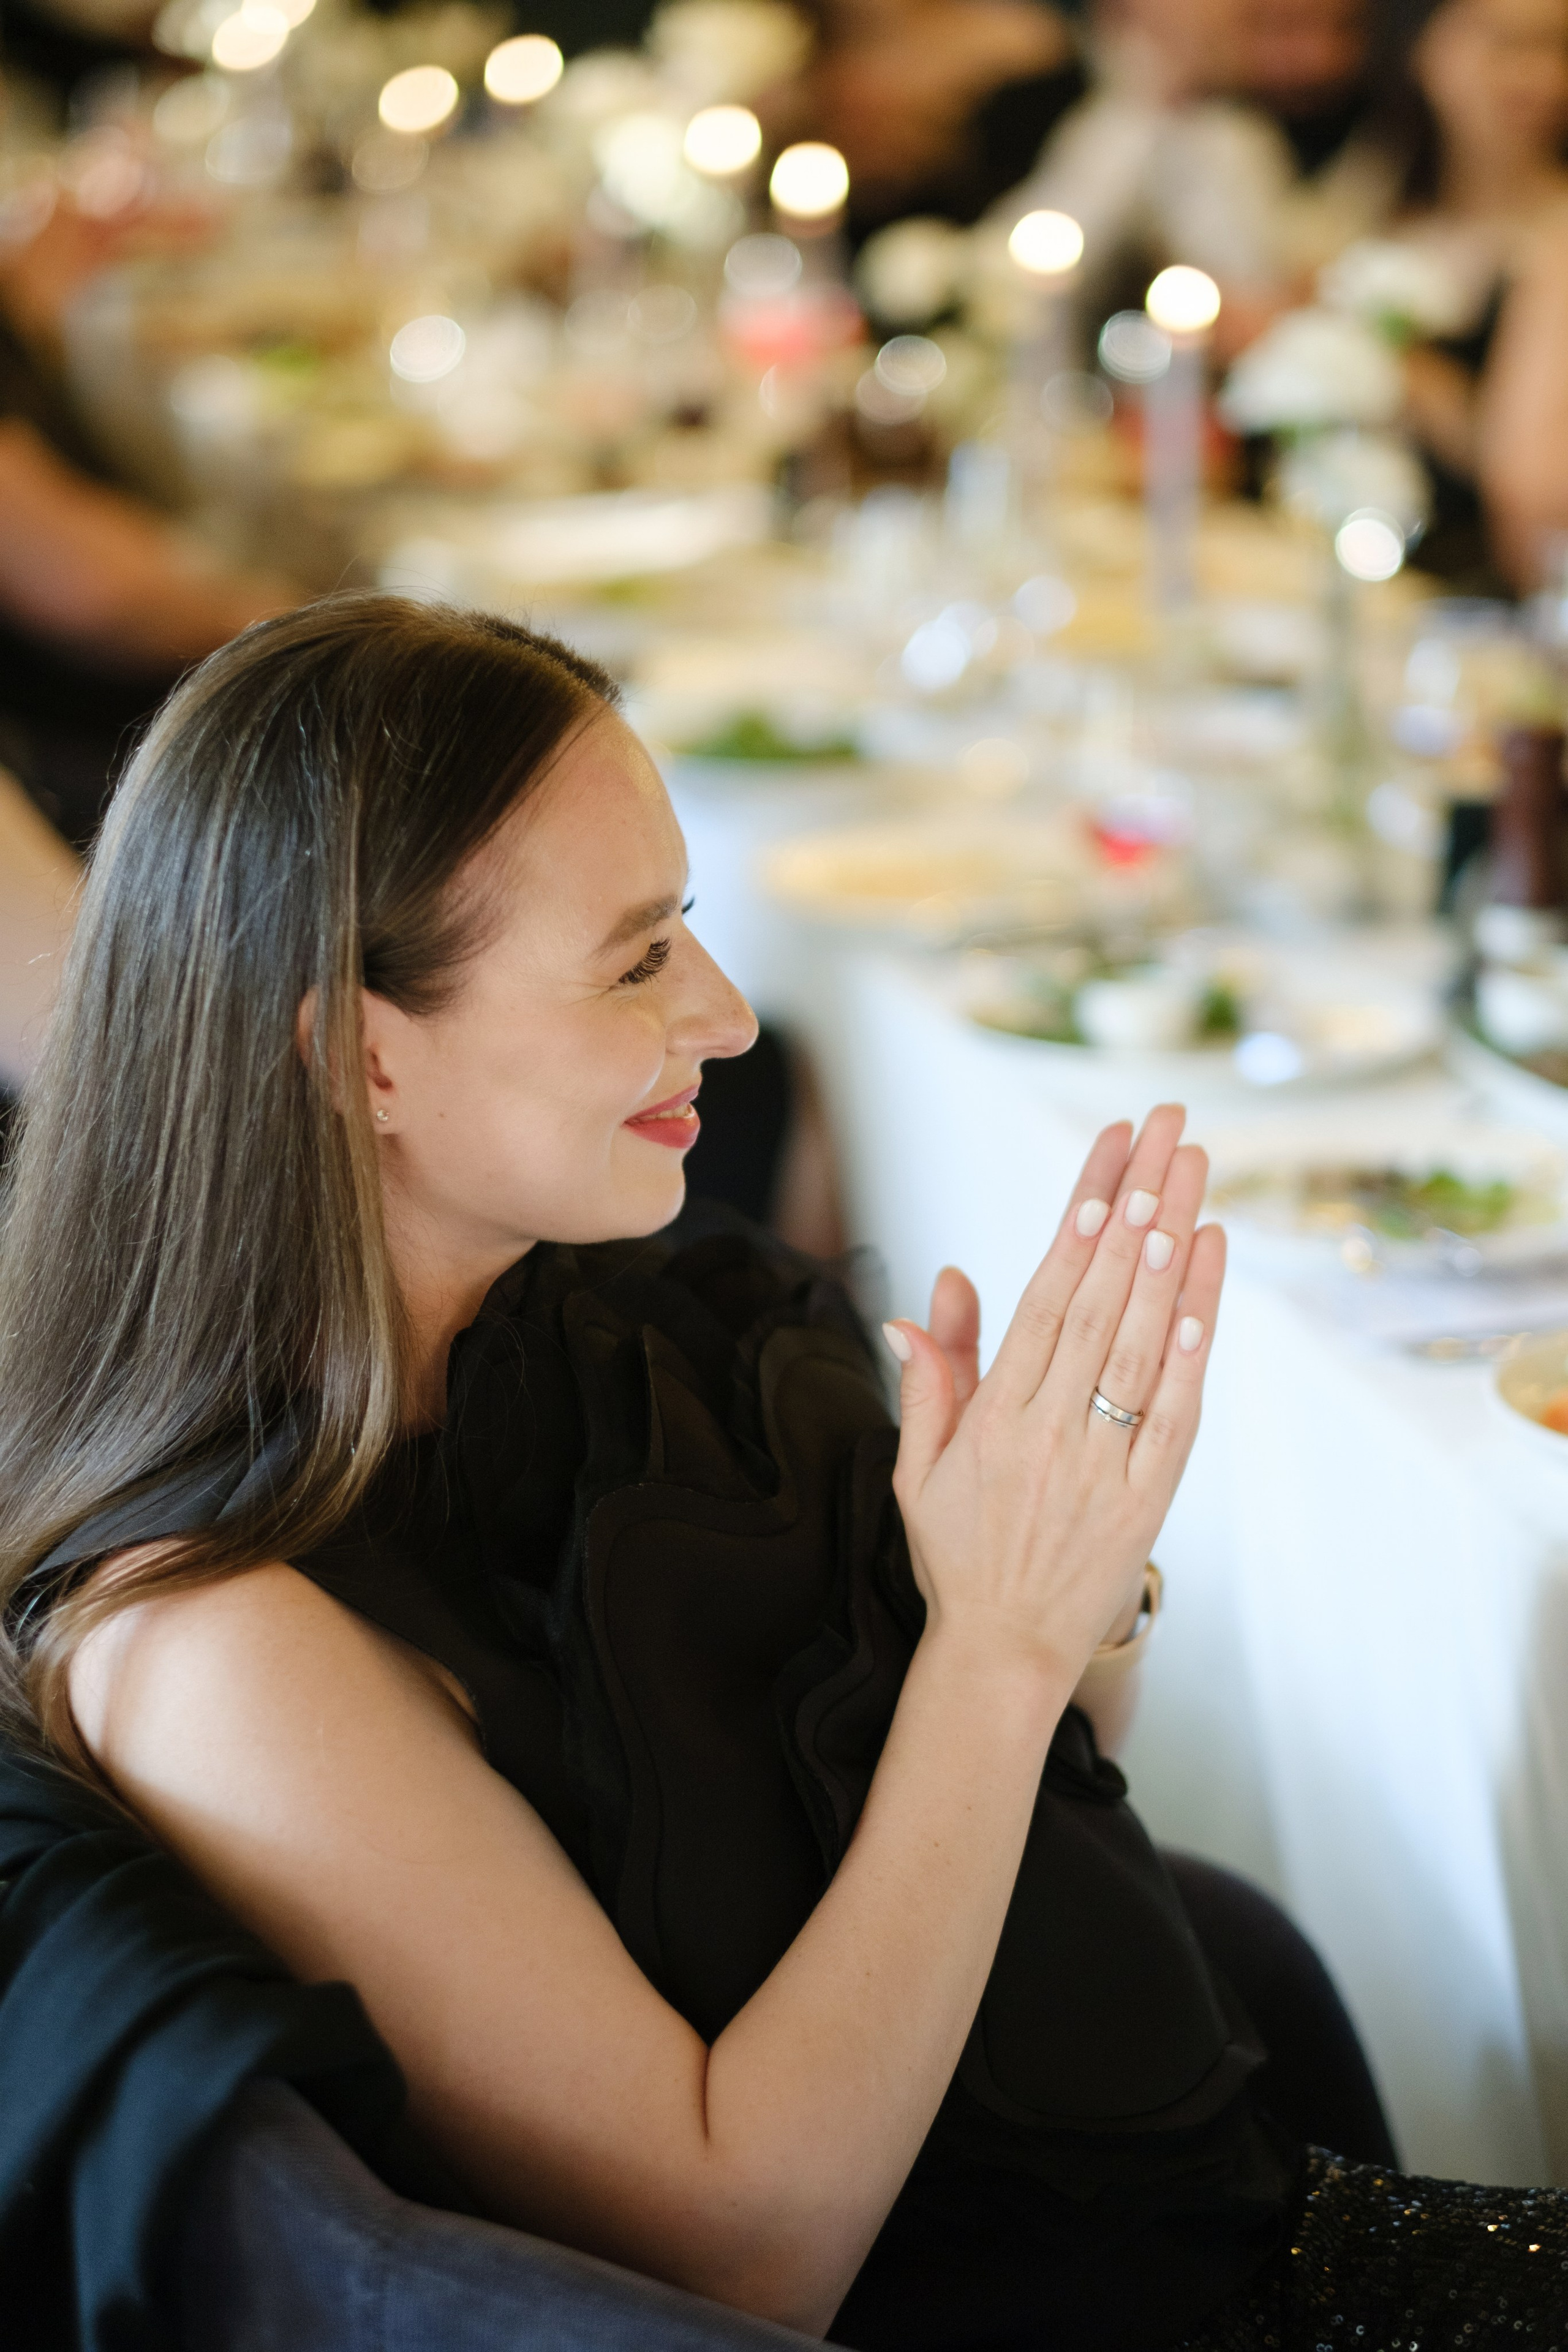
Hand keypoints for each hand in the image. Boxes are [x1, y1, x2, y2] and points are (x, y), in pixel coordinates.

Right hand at [884, 1105, 1222, 1689]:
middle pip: (1101, 1297)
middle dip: (1137, 1205)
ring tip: (1193, 1178)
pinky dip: (1195, 1339)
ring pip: (1142, 1340)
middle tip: (1167, 1132)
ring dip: (1172, 1252)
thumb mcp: (919, 1465)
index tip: (1107, 1158)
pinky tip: (1208, 1274)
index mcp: (992, 1417)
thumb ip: (934, 1375)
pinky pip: (1177, 1407)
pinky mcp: (1146, 1497)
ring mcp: (1103, 1463)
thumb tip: (936, 1287)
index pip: (1044, 1295)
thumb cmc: (958, 1551)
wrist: (1003, 1653)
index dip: (1078, 1221)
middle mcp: (1050, 1431)